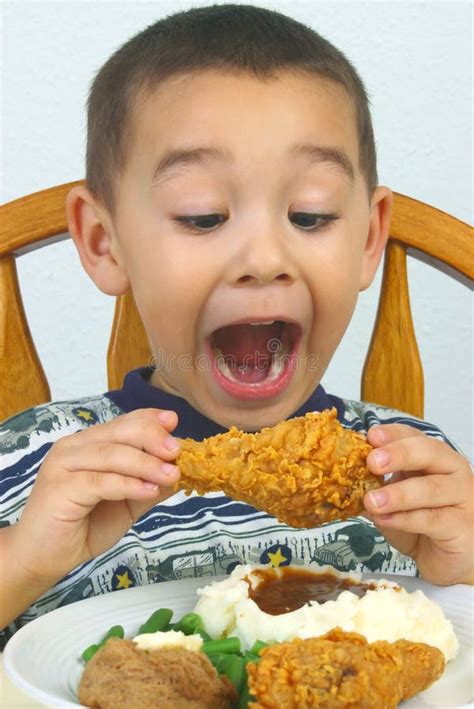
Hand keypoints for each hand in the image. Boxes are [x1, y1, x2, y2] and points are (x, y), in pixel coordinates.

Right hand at [10, 408, 180, 583]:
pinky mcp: (58, 488)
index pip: (122, 423)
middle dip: (151, 438)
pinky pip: (99, 481)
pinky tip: (149, 490)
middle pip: (117, 432)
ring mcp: (62, 465)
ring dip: (145, 463)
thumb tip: (178, 471)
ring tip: (171, 474)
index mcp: (88, 444)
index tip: (174, 421)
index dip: (149, 419)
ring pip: (110, 455)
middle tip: (177, 450)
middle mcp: (73, 447)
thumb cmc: (84, 527)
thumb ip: (149, 485)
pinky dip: (127, 484)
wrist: (43, 557)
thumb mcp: (127, 504)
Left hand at [363, 423, 473, 585]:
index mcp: (433, 458)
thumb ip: (376, 487)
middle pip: (430, 453)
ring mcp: (463, 497)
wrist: (443, 561)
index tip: (370, 436)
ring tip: (371, 501)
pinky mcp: (463, 526)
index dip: (393, 434)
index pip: (415, 436)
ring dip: (399, 494)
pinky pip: (434, 519)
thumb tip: (343, 477)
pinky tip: (385, 520)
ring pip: (432, 488)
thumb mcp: (392, 501)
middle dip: (399, 454)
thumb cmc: (419, 525)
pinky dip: (406, 519)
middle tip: (372, 462)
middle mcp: (452, 471)